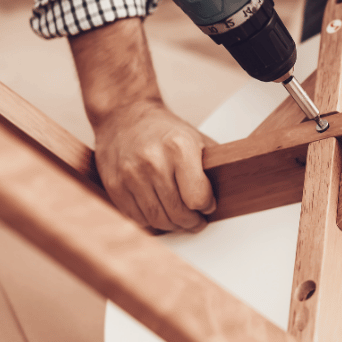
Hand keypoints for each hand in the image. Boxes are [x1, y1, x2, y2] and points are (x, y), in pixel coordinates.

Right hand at [93, 100, 216, 232]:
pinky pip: (136, 218)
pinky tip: (158, 213)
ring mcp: (130, 174)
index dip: (206, 207)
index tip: (207, 206)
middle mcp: (153, 161)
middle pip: (177, 213)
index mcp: (179, 148)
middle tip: (196, 222)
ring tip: (179, 220)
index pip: (198, 198)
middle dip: (191, 222)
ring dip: (172, 226)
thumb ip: (210, 167)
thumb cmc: (163, 130)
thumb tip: (227, 194)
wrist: (124, 115)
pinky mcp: (114, 185)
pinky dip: (150, 221)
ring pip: (157, 219)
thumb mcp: (196, 139)